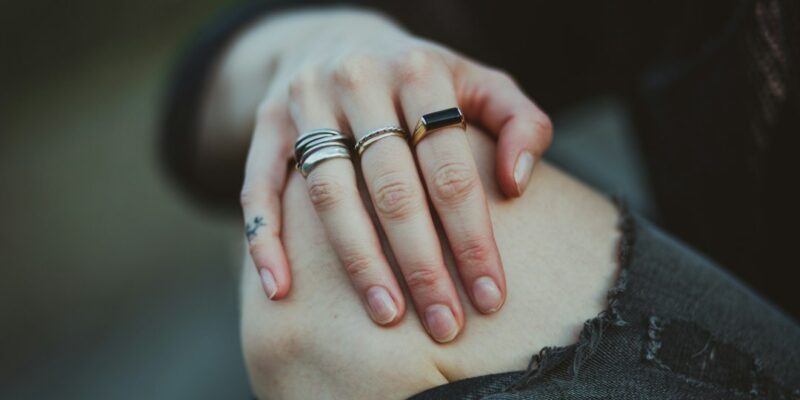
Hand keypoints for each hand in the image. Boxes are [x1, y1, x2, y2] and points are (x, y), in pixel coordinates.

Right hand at [239, 10, 551, 341]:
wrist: (341, 39)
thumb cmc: (424, 80)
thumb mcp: (481, 83)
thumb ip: (519, 122)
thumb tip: (517, 184)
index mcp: (420, 71)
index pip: (450, 169)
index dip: (473, 239)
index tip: (491, 298)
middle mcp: (359, 81)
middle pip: (392, 189)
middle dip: (422, 266)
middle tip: (444, 325)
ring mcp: (306, 102)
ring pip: (331, 194)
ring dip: (359, 262)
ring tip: (386, 316)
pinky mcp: (267, 123)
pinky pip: (258, 186)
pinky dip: (265, 239)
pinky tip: (282, 291)